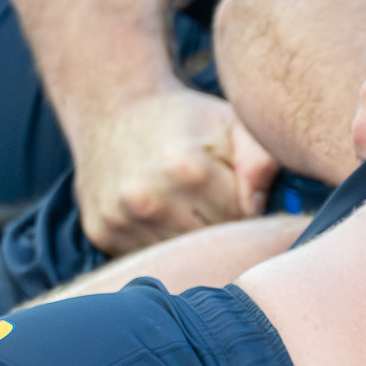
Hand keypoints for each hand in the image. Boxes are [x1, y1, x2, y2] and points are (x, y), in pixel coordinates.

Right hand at [72, 87, 278, 254]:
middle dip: (222, 226)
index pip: (243, 220)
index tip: (236, 191)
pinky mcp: (103, 233)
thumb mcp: (230, 124)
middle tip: (210, 198)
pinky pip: (150, 257)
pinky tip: (160, 214)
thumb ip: (261, 159)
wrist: (112, 107)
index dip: (247, 208)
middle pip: (213, 243)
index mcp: (188, 171)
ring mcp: (122, 219)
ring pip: (183, 257)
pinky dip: (162, 244)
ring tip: (185, 204)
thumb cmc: (184, 119)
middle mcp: (149, 199)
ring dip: (192, 239)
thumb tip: (263, 204)